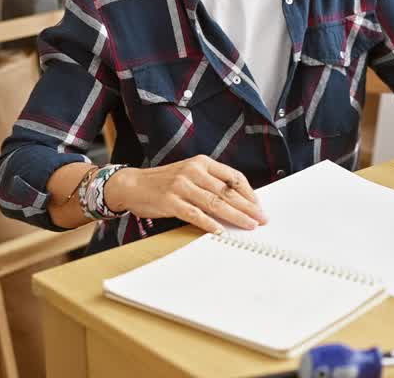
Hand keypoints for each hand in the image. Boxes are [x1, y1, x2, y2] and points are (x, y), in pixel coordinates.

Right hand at [104, 155, 266, 233]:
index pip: (233, 176)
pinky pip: (194, 214)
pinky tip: (219, 230)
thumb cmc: (164, 182)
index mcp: (202, 162)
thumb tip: (237, 201)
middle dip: (248, 207)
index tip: (258, 205)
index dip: (249, 193)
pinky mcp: (170, 201)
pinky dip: (208, 223)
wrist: (132, 184)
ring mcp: (181, 186)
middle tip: (261, 219)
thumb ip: (210, 183)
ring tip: (248, 225)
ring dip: (235, 216)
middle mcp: (193, 171)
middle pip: (227, 191)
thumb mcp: (190, 173)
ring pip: (215, 203)